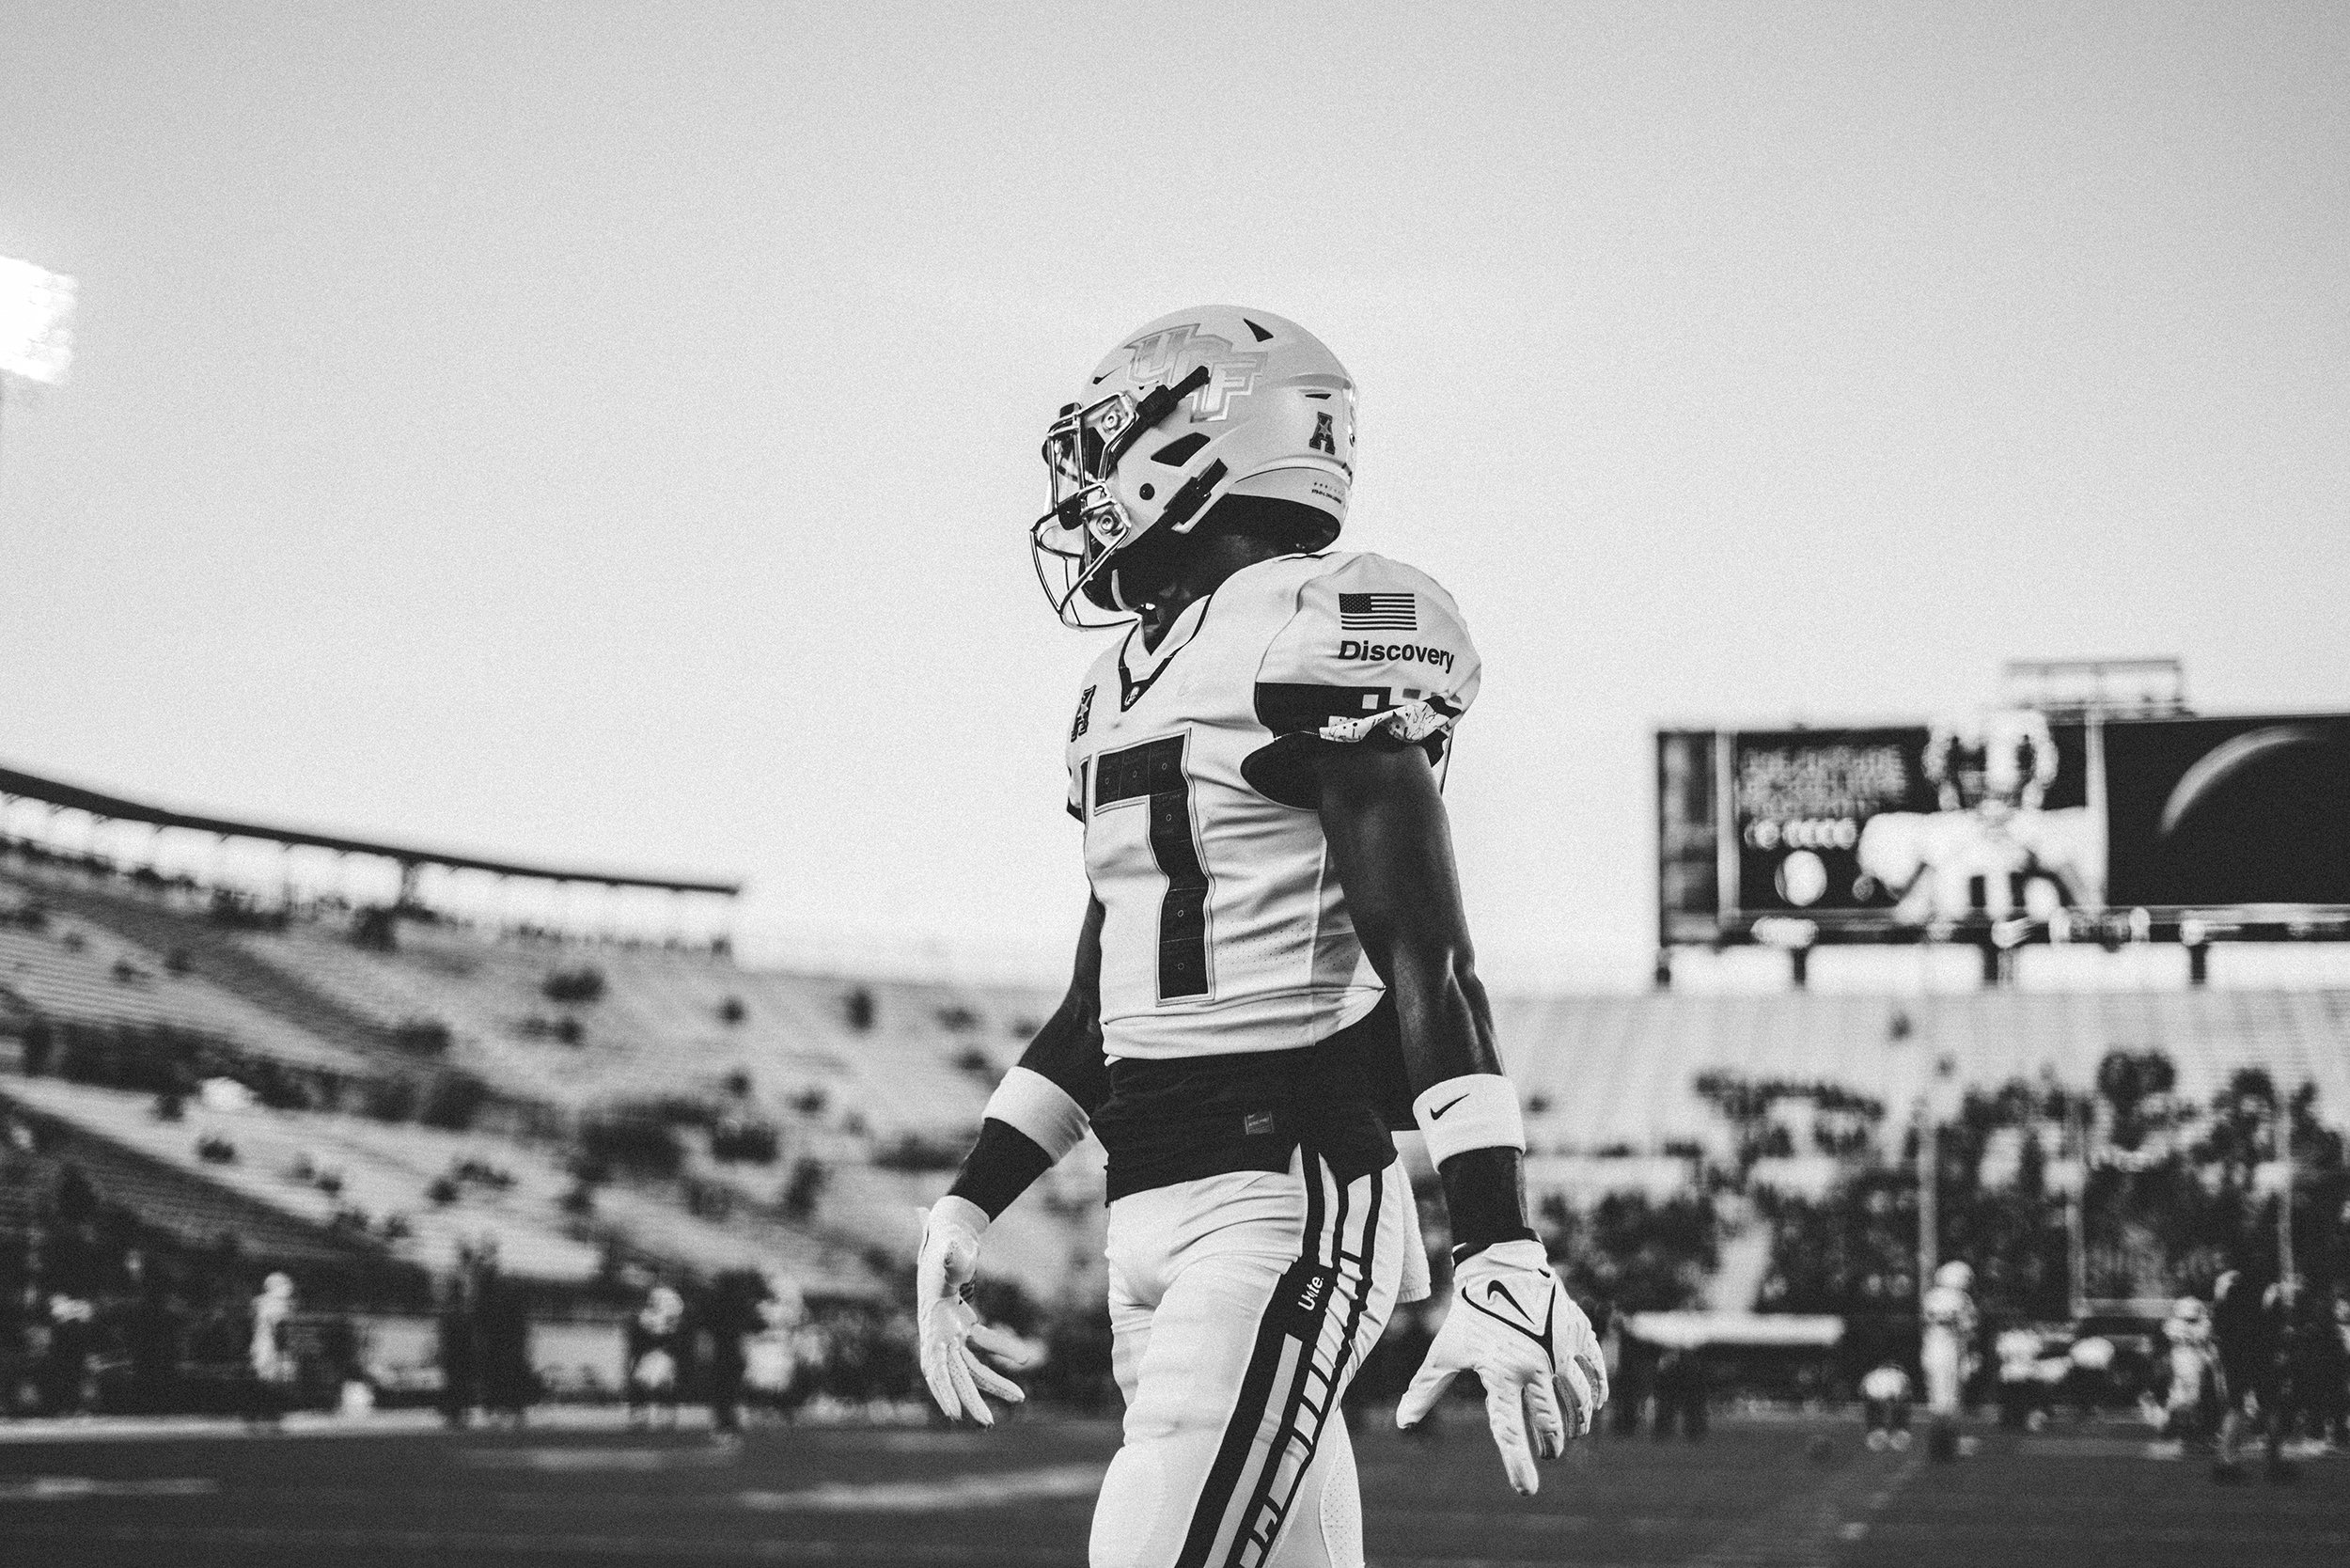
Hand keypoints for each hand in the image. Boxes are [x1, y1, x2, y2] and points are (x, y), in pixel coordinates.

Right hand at [915, 1198, 1031, 1424]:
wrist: (948, 1237)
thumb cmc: (947, 1245)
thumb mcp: (950, 1250)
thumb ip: (955, 1254)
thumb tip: (958, 1247)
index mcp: (934, 1322)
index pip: (935, 1364)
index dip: (943, 1389)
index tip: (953, 1413)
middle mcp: (940, 1332)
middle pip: (955, 1373)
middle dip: (970, 1399)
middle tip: (986, 1424)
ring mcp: (952, 1332)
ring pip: (971, 1367)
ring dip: (992, 1384)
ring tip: (1019, 1399)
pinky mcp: (964, 1327)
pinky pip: (983, 1348)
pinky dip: (1001, 1353)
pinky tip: (1023, 1359)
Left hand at [1395, 1239, 1606, 1493]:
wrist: (1499, 1264)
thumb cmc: (1468, 1313)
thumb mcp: (1445, 1351)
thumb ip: (1425, 1389)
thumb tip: (1402, 1423)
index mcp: (1501, 1374)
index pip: (1510, 1429)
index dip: (1518, 1463)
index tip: (1527, 1489)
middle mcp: (1533, 1366)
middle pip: (1550, 1422)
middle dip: (1551, 1444)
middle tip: (1549, 1453)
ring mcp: (1558, 1349)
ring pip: (1577, 1400)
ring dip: (1577, 1423)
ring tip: (1573, 1434)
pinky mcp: (1576, 1333)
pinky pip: (1593, 1370)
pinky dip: (1597, 1391)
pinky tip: (1594, 1403)